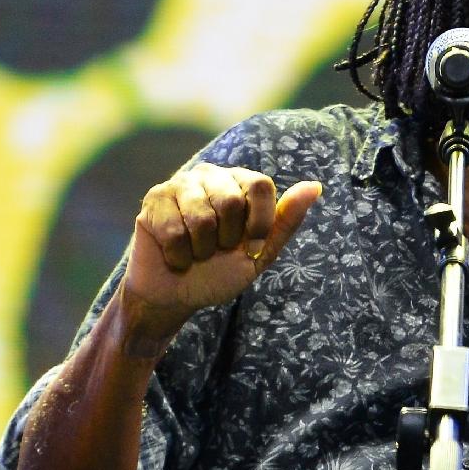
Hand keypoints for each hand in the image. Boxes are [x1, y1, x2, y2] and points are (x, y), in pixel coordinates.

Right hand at [122, 163, 321, 340]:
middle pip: (230, 200)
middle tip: (218, 248)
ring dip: (202, 249)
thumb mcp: (262, 252)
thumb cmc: (222, 271)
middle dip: (228, 238)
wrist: (178, 294)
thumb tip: (315, 186)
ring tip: (197, 251)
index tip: (251, 243)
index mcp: (241, 182)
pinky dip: (179, 254)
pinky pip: (173, 230)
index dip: (259, 221)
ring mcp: (179, 184)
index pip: (260, 185)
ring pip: (201, 218)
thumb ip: (286, 220)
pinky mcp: (153, 200)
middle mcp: (211, 175)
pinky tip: (176, 255)